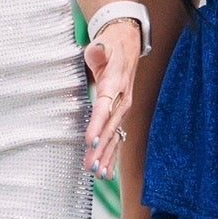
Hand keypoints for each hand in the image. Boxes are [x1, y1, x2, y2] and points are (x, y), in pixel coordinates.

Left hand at [83, 19, 141, 179]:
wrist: (127, 45)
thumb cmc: (110, 46)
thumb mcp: (104, 44)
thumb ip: (100, 49)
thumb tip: (98, 48)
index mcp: (115, 83)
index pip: (105, 106)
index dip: (97, 124)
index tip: (90, 141)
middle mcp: (122, 99)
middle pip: (111, 127)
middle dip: (102, 148)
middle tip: (91, 166)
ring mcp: (124, 108)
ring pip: (115, 135)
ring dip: (107, 155)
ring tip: (98, 173)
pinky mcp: (121, 114)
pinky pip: (117, 136)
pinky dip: (112, 154)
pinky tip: (107, 171)